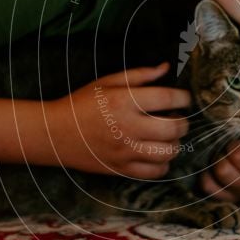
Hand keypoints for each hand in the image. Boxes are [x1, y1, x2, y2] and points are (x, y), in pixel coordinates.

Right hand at [49, 62, 190, 178]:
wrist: (55, 133)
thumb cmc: (81, 104)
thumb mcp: (107, 82)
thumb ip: (139, 75)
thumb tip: (165, 67)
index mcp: (124, 101)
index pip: (167, 98)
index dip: (183, 98)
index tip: (184, 98)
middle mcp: (127, 127)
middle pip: (173, 128)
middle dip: (183, 122)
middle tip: (178, 118)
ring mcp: (125, 151)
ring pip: (168, 153)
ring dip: (175, 144)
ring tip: (168, 137)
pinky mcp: (121, 169)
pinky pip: (154, 172)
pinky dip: (163, 164)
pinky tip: (157, 154)